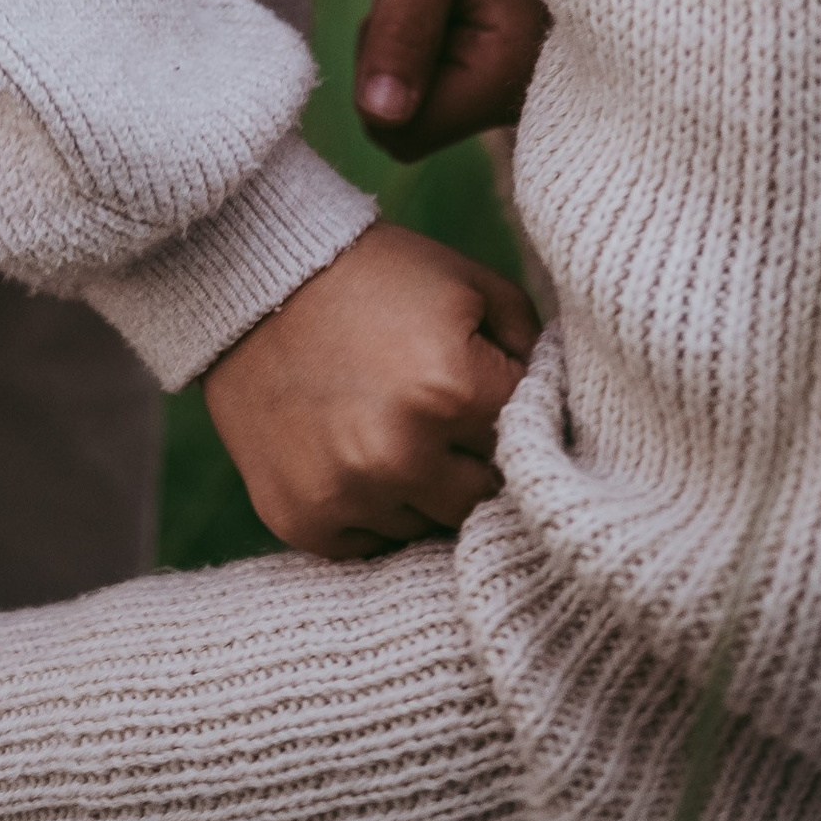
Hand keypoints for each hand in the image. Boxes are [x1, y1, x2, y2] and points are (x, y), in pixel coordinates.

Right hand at [203, 219, 536, 558]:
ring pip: (426, 528)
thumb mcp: (467, 285)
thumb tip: (570, 408)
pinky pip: (367, 546)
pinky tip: (353, 454)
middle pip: (482, 501)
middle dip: (473, 463)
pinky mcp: (301, 518)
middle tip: (443, 420)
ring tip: (391, 429)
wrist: (249, 276)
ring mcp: (346, 491)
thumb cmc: (373, 275)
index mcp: (453, 389)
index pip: (530, 446)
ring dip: (421, 491)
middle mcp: (400, 453)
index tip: (494, 403)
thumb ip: (533, 347)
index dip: (518, 421)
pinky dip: (369, 511)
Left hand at [354, 0, 547, 159]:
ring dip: (417, 46)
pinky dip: (434, 40)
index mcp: (516, 68)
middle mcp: (533, 90)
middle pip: (416, 125)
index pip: (406, 132)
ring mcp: (527, 82)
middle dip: (400, 62)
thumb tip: (381, 116)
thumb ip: (403, 29)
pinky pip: (446, 84)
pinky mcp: (515, 66)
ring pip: (426, 106)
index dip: (379, 69)